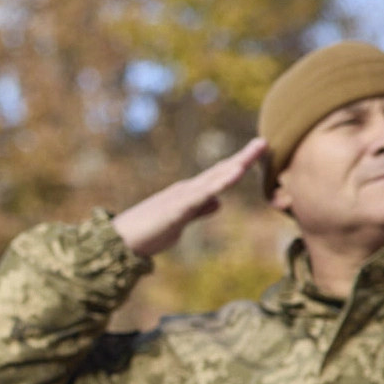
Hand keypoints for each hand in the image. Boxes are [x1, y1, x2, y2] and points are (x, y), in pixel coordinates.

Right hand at [110, 139, 267, 257]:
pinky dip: (220, 183)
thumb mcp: (180, 222)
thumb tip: (219, 203)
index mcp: (190, 194)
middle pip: (220, 170)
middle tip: (265, 142)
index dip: (239, 164)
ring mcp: (181, 197)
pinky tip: (235, 174)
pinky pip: (202, 194)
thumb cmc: (147, 234)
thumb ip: (199, 211)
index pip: (219, 176)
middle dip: (243, 157)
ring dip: (236, 164)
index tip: (259, 153)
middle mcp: (187, 189)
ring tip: (256, 151)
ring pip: (214, 178)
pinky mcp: (176, 208)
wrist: (119, 241)